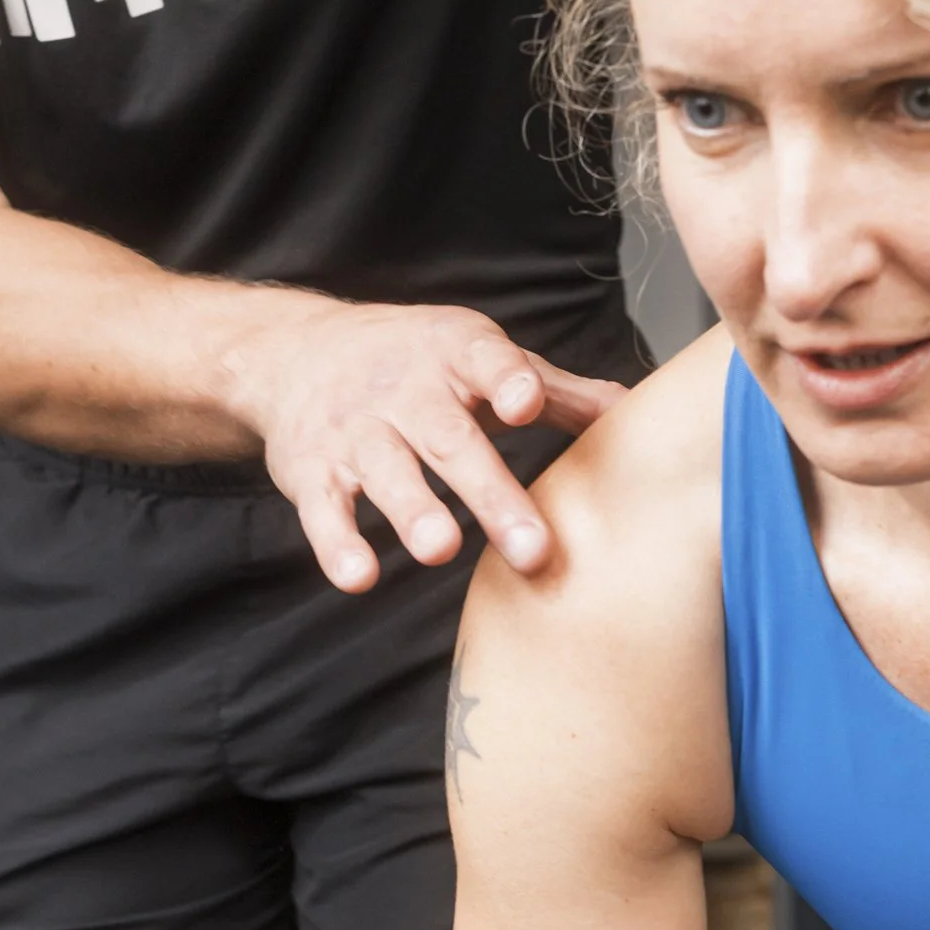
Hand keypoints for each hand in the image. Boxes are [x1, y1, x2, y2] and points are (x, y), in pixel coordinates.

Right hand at [228, 297, 624, 591]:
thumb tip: (636, 411)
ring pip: (386, 470)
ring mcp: (354, 430)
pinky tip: (359, 577)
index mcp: (455, 354)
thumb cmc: (414, 362)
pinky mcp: (310, 471)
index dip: (506, 380)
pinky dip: (337, 543)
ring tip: (441, 551)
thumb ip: (554, 391)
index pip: (485, 362)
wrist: (294, 351)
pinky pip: (323, 509)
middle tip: (532, 549)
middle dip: (488, 492)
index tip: (527, 405)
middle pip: (449, 439)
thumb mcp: (479, 360)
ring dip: (412, 512)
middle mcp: (403, 389)